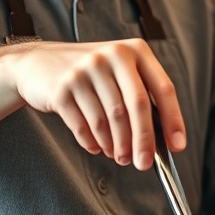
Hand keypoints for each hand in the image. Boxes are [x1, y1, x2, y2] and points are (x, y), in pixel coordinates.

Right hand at [5, 38, 185, 169]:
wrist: (37, 63)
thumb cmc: (88, 73)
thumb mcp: (117, 71)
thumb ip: (140, 96)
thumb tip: (161, 138)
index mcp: (134, 50)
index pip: (163, 88)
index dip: (173, 120)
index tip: (177, 146)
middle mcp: (112, 56)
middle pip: (137, 105)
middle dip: (143, 140)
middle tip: (144, 163)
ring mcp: (85, 71)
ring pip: (109, 119)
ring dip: (117, 145)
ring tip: (119, 155)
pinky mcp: (62, 88)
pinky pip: (84, 125)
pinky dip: (93, 142)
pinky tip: (97, 147)